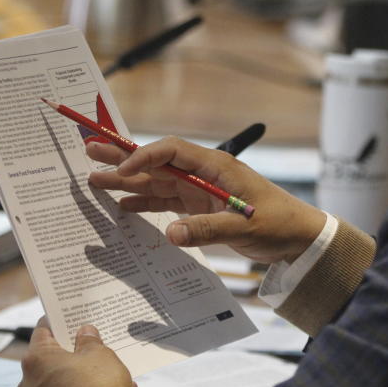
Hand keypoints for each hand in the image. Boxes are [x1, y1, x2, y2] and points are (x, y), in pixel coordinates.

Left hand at [19, 319, 133, 386]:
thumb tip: (85, 333)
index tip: (71, 315)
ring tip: (106, 365)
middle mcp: (29, 380)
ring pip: (61, 375)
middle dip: (74, 347)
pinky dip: (83, 386)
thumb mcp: (99, 354)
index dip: (60, 320)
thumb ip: (90, 340)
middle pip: (51, 355)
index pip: (44, 329)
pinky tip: (106, 385)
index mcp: (37, 359)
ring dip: (81, 370)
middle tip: (92, 339)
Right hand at [87, 137, 327, 263]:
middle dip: (123, 157)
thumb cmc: (278, 223)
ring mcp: (200, 190)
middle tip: (89, 150)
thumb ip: (208, 229)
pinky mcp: (201, 206)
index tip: (122, 170)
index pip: (172, 152)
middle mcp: (204, 174)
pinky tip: (122, 205)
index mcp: (216, 167)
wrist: (298, 236)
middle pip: (157, 162)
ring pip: (157, 181)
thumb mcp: (244, 227)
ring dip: (127, 181)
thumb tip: (172, 234)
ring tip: (94, 179)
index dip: (144, 157)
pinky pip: (166, 200)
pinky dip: (144, 202)